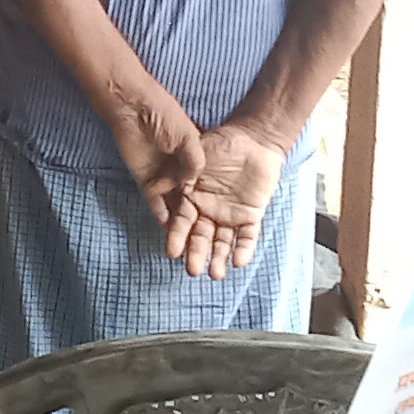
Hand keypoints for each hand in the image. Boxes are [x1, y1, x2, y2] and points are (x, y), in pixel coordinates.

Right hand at [157, 124, 285, 279]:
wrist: (253, 138)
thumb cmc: (221, 143)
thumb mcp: (195, 155)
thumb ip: (181, 172)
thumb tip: (160, 186)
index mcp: (192, 199)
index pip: (183, 222)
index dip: (177, 237)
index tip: (172, 252)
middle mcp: (209, 211)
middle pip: (201, 237)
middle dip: (197, 254)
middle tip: (193, 270)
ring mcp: (230, 215)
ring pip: (223, 242)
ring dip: (219, 258)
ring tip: (216, 274)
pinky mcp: (251, 215)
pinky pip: (248, 235)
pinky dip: (244, 249)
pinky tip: (239, 261)